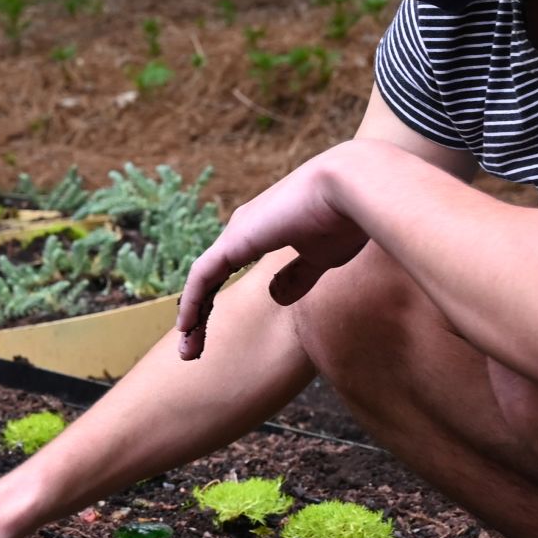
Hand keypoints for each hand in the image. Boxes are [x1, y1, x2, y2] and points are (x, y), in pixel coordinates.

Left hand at [174, 146, 370, 359]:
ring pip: (203, 280)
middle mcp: (244, 228)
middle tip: (191, 348)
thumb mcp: (320, 258)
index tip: (207, 332)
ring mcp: (238, 232)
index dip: (214, 301)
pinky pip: (203, 275)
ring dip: (193, 316)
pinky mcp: (235, 240)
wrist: (352, 187)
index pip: (226, 269)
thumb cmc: (345, 219)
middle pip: (210, 277)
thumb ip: (297, 276)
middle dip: (199, 314)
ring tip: (186, 350)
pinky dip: (192, 301)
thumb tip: (276, 296)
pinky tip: (186, 325)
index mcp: (264, 230)